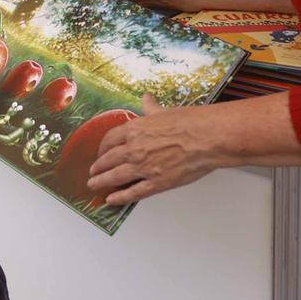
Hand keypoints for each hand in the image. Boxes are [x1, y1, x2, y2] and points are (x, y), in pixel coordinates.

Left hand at [85, 96, 224, 206]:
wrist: (207, 137)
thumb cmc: (190, 122)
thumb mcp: (165, 111)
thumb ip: (152, 108)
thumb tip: (146, 99)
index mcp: (135, 129)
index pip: (110, 140)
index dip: (102, 148)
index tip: (100, 152)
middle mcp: (134, 149)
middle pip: (108, 160)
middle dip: (98, 167)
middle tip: (93, 172)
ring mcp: (144, 167)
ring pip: (115, 177)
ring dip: (101, 182)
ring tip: (94, 186)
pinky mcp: (157, 183)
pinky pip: (133, 193)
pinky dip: (120, 197)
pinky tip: (111, 200)